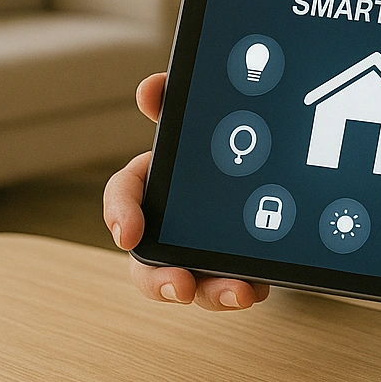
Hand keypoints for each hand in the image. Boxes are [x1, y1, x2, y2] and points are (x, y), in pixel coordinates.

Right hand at [102, 72, 270, 310]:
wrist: (261, 164)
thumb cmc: (216, 142)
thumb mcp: (197, 117)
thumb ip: (174, 101)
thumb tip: (151, 87)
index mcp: (154, 184)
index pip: (123, 199)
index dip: (119, 214)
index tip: (128, 232)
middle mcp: (168, 225)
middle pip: (147, 263)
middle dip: (159, 280)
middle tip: (179, 285)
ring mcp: (198, 251)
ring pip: (192, 285)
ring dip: (211, 293)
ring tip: (238, 292)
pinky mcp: (230, 266)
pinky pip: (230, 287)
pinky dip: (244, 289)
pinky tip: (260, 284)